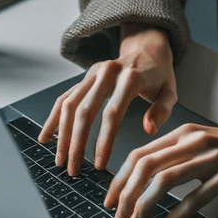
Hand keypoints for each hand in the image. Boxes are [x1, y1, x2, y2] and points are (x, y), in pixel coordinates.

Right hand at [38, 22, 176, 175]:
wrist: (147, 48)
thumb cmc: (160, 74)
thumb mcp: (171, 90)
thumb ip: (162, 110)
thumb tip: (148, 129)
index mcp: (130, 77)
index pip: (112, 113)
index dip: (103, 141)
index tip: (99, 164)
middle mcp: (107, 72)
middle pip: (85, 110)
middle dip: (76, 143)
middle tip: (73, 169)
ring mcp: (93, 73)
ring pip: (70, 104)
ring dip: (62, 134)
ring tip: (60, 160)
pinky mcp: (86, 77)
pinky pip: (65, 97)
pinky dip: (53, 118)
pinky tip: (46, 137)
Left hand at [103, 124, 217, 217]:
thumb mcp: (211, 144)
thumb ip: (183, 154)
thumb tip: (152, 176)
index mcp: (189, 132)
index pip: (141, 153)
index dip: (120, 178)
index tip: (109, 198)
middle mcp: (197, 140)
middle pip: (146, 165)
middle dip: (124, 193)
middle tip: (116, 216)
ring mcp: (214, 156)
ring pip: (165, 179)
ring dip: (144, 204)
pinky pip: (196, 197)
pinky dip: (175, 215)